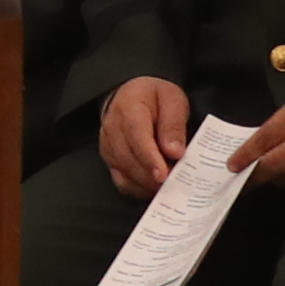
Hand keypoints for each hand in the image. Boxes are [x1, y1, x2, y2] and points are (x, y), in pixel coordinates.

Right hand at [99, 74, 190, 192]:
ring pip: (124, 173)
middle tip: (175, 184)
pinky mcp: (110, 160)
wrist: (132, 96)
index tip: (163, 174)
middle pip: (128, 159)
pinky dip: (139, 189)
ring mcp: (108, 146)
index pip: (136, 136)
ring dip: (147, 184)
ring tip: (169, 187)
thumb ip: (174, 124)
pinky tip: (156, 188)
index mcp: (129, 108)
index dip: (149, 158)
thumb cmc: (154, 98)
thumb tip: (175, 152)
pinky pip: (122, 182)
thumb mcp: (173, 100)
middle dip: (152, 176)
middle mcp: (112, 128)